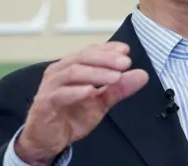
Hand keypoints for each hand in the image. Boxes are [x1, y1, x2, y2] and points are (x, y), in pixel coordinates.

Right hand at [14, 42, 148, 164]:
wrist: (48, 139)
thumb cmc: (72, 115)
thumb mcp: (102, 101)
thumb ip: (120, 88)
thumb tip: (142, 75)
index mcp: (73, 66)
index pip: (92, 51)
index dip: (109, 49)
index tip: (126, 50)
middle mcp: (60, 71)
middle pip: (83, 57)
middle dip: (106, 58)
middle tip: (126, 63)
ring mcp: (51, 86)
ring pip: (73, 72)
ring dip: (96, 73)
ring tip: (115, 77)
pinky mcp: (45, 103)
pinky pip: (60, 94)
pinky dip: (76, 92)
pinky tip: (91, 91)